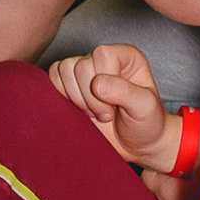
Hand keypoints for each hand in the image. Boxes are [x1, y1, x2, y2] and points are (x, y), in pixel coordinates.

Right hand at [51, 46, 199, 197]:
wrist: (136, 144)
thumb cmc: (147, 124)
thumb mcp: (145, 108)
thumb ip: (126, 92)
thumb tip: (97, 84)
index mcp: (126, 56)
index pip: (102, 54)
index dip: (105, 82)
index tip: (117, 106)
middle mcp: (104, 59)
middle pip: (79, 65)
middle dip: (90, 98)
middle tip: (106, 115)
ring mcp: (85, 71)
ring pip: (63, 70)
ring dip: (76, 99)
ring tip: (94, 113)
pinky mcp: (69, 85)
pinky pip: (52, 79)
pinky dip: (62, 98)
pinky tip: (79, 112)